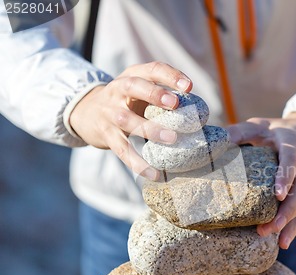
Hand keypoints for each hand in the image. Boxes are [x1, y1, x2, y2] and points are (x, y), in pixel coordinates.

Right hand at [70, 61, 191, 179]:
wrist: (87, 113)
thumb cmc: (127, 102)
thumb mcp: (140, 91)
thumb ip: (164, 96)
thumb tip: (199, 113)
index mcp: (131, 76)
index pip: (152, 69)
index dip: (170, 76)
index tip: (189, 87)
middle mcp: (117, 91)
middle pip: (134, 86)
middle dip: (155, 94)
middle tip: (175, 104)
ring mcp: (109, 113)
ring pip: (127, 120)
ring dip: (150, 129)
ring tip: (172, 138)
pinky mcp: (106, 135)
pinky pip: (122, 150)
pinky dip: (138, 163)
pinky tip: (155, 174)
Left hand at [227, 113, 295, 248]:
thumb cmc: (278, 130)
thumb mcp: (259, 125)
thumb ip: (238, 132)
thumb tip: (213, 143)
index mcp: (293, 142)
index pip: (292, 160)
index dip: (286, 177)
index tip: (278, 196)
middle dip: (289, 209)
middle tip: (270, 227)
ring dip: (291, 222)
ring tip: (276, 239)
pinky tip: (284, 242)